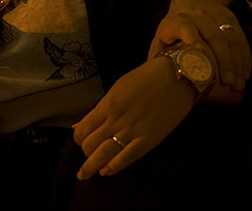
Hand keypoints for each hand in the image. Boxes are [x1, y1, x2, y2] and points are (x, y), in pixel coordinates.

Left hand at [71, 58, 194, 178]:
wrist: (174, 77)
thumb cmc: (144, 79)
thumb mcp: (115, 89)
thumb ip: (99, 109)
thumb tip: (79, 125)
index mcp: (107, 105)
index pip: (82, 129)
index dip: (77, 139)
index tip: (79, 141)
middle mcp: (116, 120)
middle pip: (90, 144)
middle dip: (84, 154)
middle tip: (86, 157)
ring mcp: (133, 131)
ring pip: (104, 154)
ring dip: (92, 166)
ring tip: (86, 174)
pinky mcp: (150, 139)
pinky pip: (128, 157)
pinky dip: (114, 167)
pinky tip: (106, 172)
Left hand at [149, 0, 250, 96]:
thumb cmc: (175, 27)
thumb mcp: (162, 36)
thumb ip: (159, 55)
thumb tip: (155, 79)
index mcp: (177, 20)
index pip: (185, 27)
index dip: (192, 39)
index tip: (201, 54)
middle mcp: (197, 15)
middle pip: (213, 36)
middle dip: (223, 61)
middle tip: (228, 83)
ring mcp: (215, 15)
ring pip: (230, 38)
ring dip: (237, 63)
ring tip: (238, 83)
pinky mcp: (230, 18)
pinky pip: (240, 38)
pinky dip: (244, 57)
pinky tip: (244, 73)